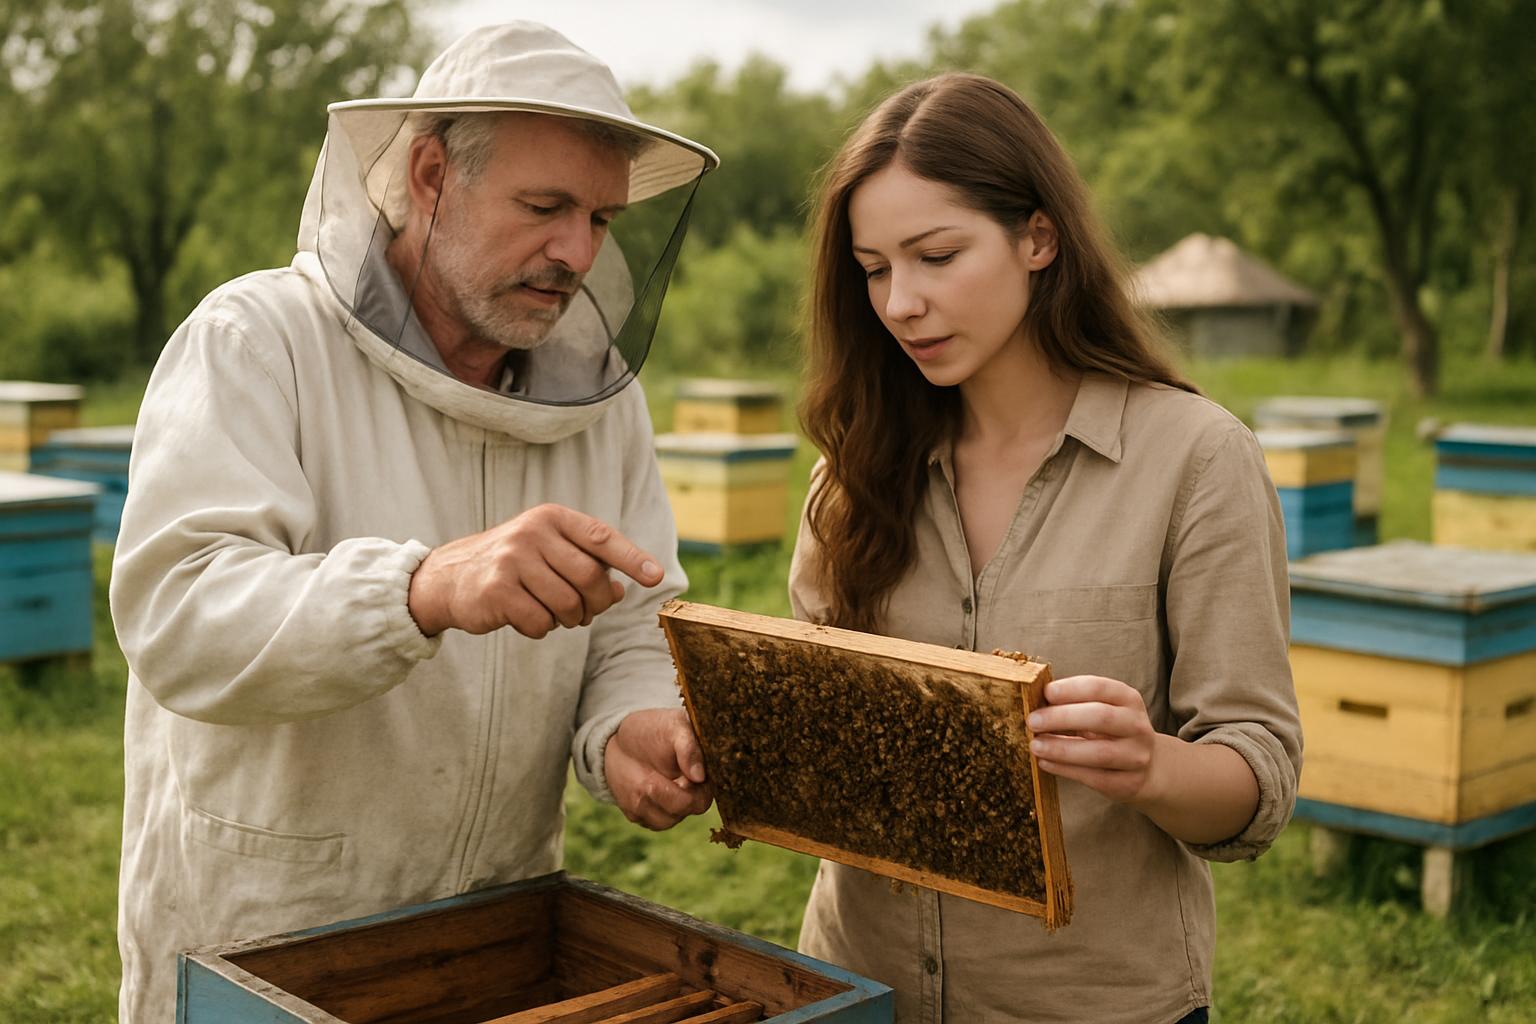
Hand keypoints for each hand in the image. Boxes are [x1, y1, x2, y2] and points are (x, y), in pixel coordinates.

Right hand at [407, 504, 662, 637]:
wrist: (449, 577)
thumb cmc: (513, 565)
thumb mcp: (548, 551)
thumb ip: (586, 564)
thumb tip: (621, 591)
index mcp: (550, 518)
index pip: (601, 537)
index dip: (632, 558)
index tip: (655, 577)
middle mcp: (531, 533)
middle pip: (590, 578)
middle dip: (597, 603)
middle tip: (587, 613)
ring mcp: (512, 561)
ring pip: (568, 604)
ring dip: (569, 619)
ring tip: (555, 615)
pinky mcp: (496, 590)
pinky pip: (540, 622)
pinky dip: (541, 628)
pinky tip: (526, 618)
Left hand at [605, 708, 712, 830]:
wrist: (622, 739)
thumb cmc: (655, 729)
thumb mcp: (674, 728)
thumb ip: (688, 748)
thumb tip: (699, 776)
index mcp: (706, 776)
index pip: (706, 796)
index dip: (691, 790)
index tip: (677, 778)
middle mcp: (693, 796)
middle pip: (685, 809)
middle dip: (666, 794)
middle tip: (650, 780)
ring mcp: (671, 809)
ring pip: (664, 819)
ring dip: (648, 797)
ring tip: (643, 776)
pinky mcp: (650, 816)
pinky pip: (644, 819)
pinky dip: (635, 803)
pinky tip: (634, 784)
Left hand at [1026, 675, 1161, 804]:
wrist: (1147, 767)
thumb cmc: (1111, 732)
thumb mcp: (1102, 710)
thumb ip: (1076, 705)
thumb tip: (1037, 706)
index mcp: (1128, 699)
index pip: (1099, 688)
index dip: (1071, 689)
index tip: (1045, 693)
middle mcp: (1137, 726)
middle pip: (1100, 717)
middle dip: (1062, 718)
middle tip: (1033, 721)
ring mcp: (1136, 756)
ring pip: (1099, 752)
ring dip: (1061, 749)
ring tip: (1036, 745)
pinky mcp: (1129, 782)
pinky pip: (1093, 777)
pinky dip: (1065, 769)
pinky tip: (1045, 763)